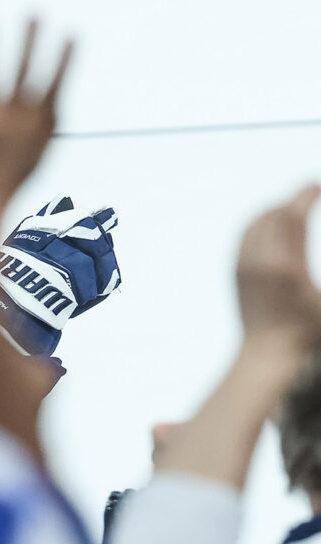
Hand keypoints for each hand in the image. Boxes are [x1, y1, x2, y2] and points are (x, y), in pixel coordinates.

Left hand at [237, 184, 320, 357]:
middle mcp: (261, 262)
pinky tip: (275, 222)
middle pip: (275, 213)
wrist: (267, 353)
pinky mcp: (236, 272)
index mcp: (287, 267)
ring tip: (297, 203)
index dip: (307, 194)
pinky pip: (246, 235)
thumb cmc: (308, 331)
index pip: (293, 215)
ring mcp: (244, 266)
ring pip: (257, 222)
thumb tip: (303, 259)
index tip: (319, 184)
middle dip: (295, 198)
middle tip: (313, 190)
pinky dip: (261, 221)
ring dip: (278, 207)